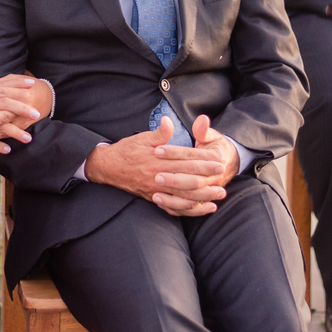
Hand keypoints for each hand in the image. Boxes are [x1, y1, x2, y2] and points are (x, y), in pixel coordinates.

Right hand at [85, 116, 229, 217]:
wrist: (108, 168)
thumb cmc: (126, 151)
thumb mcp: (141, 138)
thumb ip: (159, 133)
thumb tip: (169, 121)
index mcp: (157, 161)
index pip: (185, 161)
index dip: (203, 161)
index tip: (218, 160)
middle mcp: (159, 178)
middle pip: (188, 180)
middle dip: (207, 178)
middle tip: (222, 175)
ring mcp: (157, 191)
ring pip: (184, 197)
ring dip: (203, 196)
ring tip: (219, 194)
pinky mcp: (155, 199)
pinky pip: (175, 208)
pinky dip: (191, 210)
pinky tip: (204, 207)